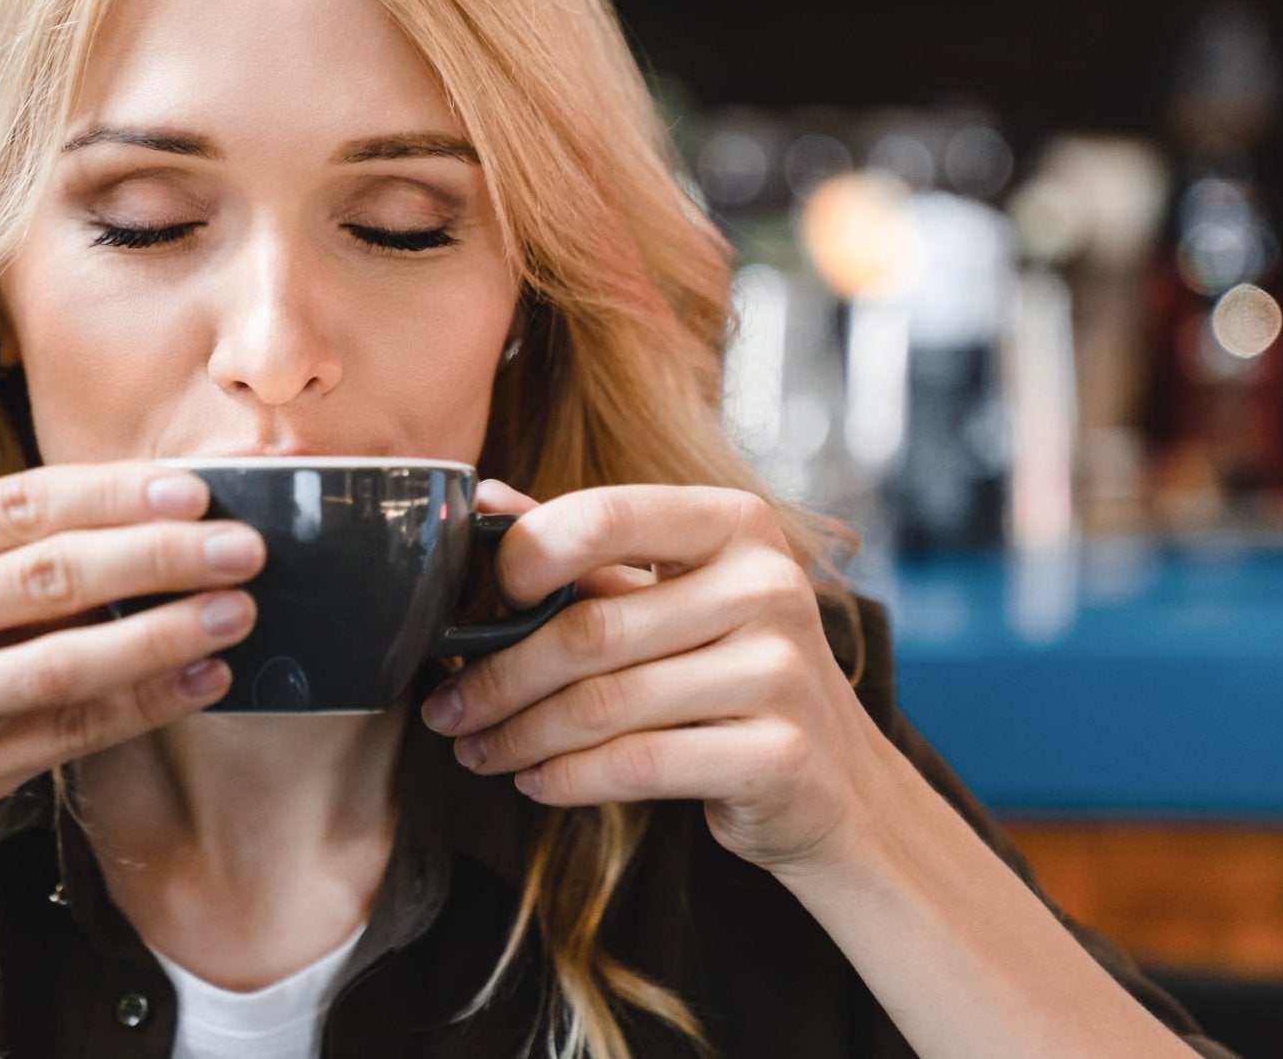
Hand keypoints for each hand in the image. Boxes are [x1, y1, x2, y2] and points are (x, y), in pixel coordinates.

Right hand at [0, 462, 263, 881]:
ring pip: (63, 665)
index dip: (113, 495)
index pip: (18, 505)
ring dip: (163, 636)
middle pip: (49, 576)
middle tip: (244, 545)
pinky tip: (199, 680)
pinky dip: (142, 707)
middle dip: (160, 557)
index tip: (193, 490)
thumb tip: (130, 509)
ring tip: (237, 612)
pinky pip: (66, 736)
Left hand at [421, 480, 891, 874]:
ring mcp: (781, 672)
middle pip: (589, 630)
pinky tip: (534, 781)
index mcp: (736, 524)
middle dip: (497, 677)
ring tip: (476, 750)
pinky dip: (568, 778)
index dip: (526, 556)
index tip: (478, 603)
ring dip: (520, 734)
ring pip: (603, 705)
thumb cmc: (733, 671)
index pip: (606, 516)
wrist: (837, 783)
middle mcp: (767, 586)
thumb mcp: (672, 591)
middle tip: (445, 708)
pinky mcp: (778, 755)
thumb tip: (486, 499)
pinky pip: (638, 766)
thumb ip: (588, 546)